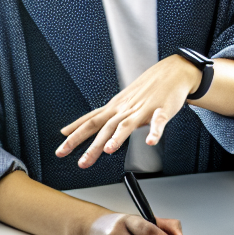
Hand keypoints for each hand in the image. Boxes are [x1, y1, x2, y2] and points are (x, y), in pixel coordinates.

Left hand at [58, 55, 198, 167]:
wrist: (172, 72)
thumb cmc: (146, 89)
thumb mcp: (119, 101)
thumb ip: (101, 116)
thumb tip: (78, 126)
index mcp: (115, 108)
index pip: (90, 122)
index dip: (75, 135)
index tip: (61, 149)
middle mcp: (125, 109)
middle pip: (104, 127)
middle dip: (91, 145)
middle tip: (82, 162)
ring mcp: (143, 109)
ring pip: (127, 124)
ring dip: (118, 137)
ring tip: (109, 150)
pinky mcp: (162, 109)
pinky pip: (158, 122)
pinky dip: (155, 132)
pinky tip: (150, 141)